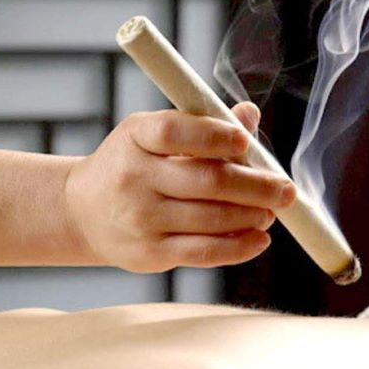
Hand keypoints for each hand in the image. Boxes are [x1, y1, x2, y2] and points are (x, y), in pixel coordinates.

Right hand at [65, 102, 295, 272]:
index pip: (174, 132)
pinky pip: (203, 251)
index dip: (214, 134)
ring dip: (252, 215)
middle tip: (285, 189)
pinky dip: (238, 247)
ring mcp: (140, 218)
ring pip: (211, 218)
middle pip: (206, 180)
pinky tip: (259, 239)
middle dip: (257, 186)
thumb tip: (249, 115)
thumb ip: (204, 125)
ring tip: (271, 211)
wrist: (83, 212)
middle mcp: (134, 177)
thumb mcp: (155, 137)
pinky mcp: (149, 253)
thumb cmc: (134, 166)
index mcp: (136, 137)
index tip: (245, 140)